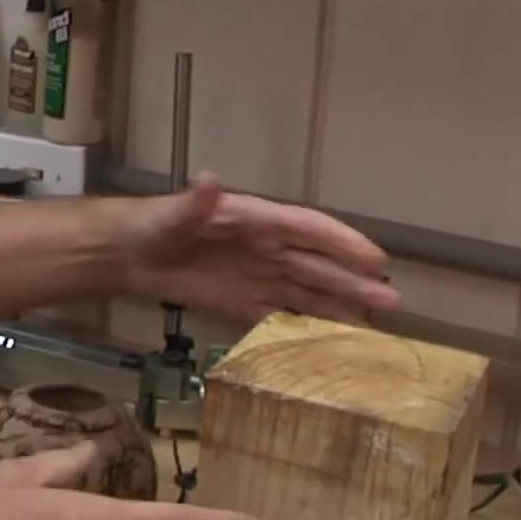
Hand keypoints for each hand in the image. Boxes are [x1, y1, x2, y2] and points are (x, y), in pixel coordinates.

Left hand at [113, 172, 401, 323]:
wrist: (127, 253)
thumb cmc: (153, 225)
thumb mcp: (172, 214)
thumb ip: (195, 203)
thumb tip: (210, 179)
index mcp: (255, 220)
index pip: (307, 229)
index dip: (342, 243)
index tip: (376, 260)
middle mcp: (265, 247)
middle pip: (317, 265)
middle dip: (353, 282)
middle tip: (393, 302)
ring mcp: (256, 275)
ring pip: (306, 291)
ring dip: (339, 306)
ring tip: (375, 324)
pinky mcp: (242, 300)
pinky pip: (282, 312)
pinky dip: (306, 325)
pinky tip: (333, 340)